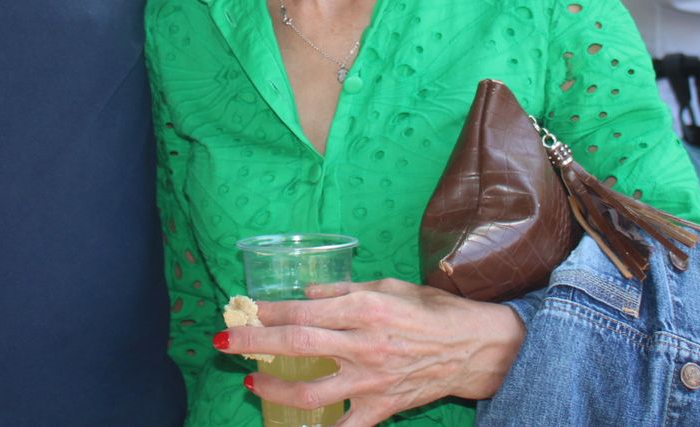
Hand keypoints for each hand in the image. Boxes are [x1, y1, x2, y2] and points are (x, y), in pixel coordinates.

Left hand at [220, 280, 524, 425]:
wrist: (474, 348)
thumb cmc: (431, 311)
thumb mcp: (388, 286)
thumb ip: (343, 291)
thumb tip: (304, 295)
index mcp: (366, 308)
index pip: (305, 310)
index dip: (269, 311)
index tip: (244, 308)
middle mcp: (365, 344)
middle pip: (298, 345)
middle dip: (256, 344)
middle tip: (225, 342)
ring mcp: (372, 380)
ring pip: (312, 390)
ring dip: (275, 389)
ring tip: (251, 384)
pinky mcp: (383, 407)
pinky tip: (295, 426)